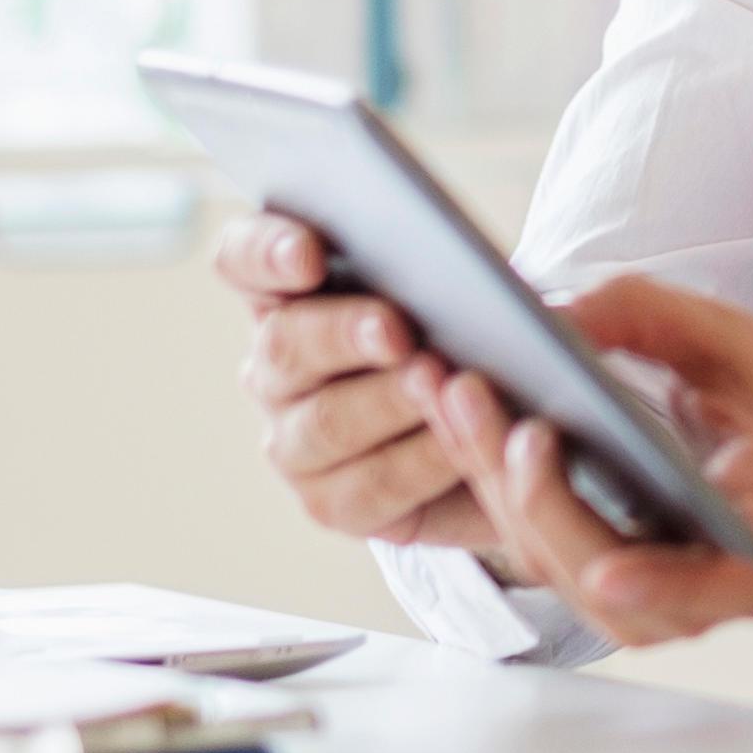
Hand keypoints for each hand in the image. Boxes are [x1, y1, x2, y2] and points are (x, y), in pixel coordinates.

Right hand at [216, 211, 496, 556]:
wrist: (505, 416)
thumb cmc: (477, 327)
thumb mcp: (466, 281)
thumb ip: (454, 264)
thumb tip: (507, 281)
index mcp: (287, 290)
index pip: (245, 258)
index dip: (268, 251)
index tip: (310, 251)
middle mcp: (277, 364)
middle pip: (284, 344)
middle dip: (343, 333)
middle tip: (397, 328)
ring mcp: (295, 438)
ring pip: (323, 424)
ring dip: (386, 404)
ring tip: (440, 386)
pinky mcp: (335, 502)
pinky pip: (369, 488)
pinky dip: (420, 464)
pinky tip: (462, 447)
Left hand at [424, 273, 752, 655]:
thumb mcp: (744, 347)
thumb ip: (658, 323)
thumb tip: (555, 319)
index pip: (716, 581)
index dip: (660, 581)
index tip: (609, 566)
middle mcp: (698, 596)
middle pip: (596, 566)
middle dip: (528, 486)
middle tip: (476, 397)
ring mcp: (642, 603)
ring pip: (549, 561)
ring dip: (487, 478)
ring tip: (445, 391)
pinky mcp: (597, 585)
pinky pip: (534, 546)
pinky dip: (490, 482)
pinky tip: (453, 416)